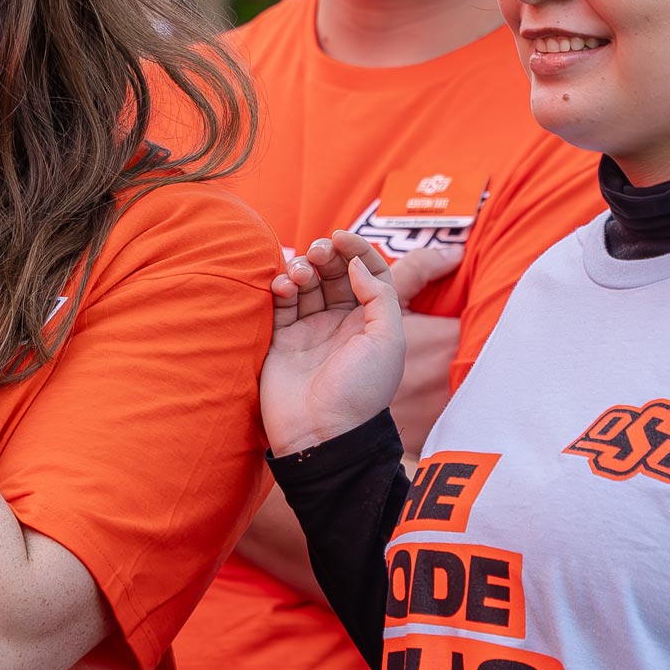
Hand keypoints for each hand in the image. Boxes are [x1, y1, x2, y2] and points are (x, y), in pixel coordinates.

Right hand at [261, 235, 459, 455]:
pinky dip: (281, 287)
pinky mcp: (283, 339)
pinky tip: (283, 287)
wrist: (321, 432)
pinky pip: (281, 302)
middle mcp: (342, 322)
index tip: (342, 237)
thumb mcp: (388, 341)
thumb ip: (379, 296)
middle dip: (327, 254)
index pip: (369, 272)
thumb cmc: (360, 390)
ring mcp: (311, 330)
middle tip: (319, 251)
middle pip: (335, 272)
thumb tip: (356, 265)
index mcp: (372, 321)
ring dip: (303, 268)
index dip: (358, 250)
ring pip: (307, 283)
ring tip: (300, 274)